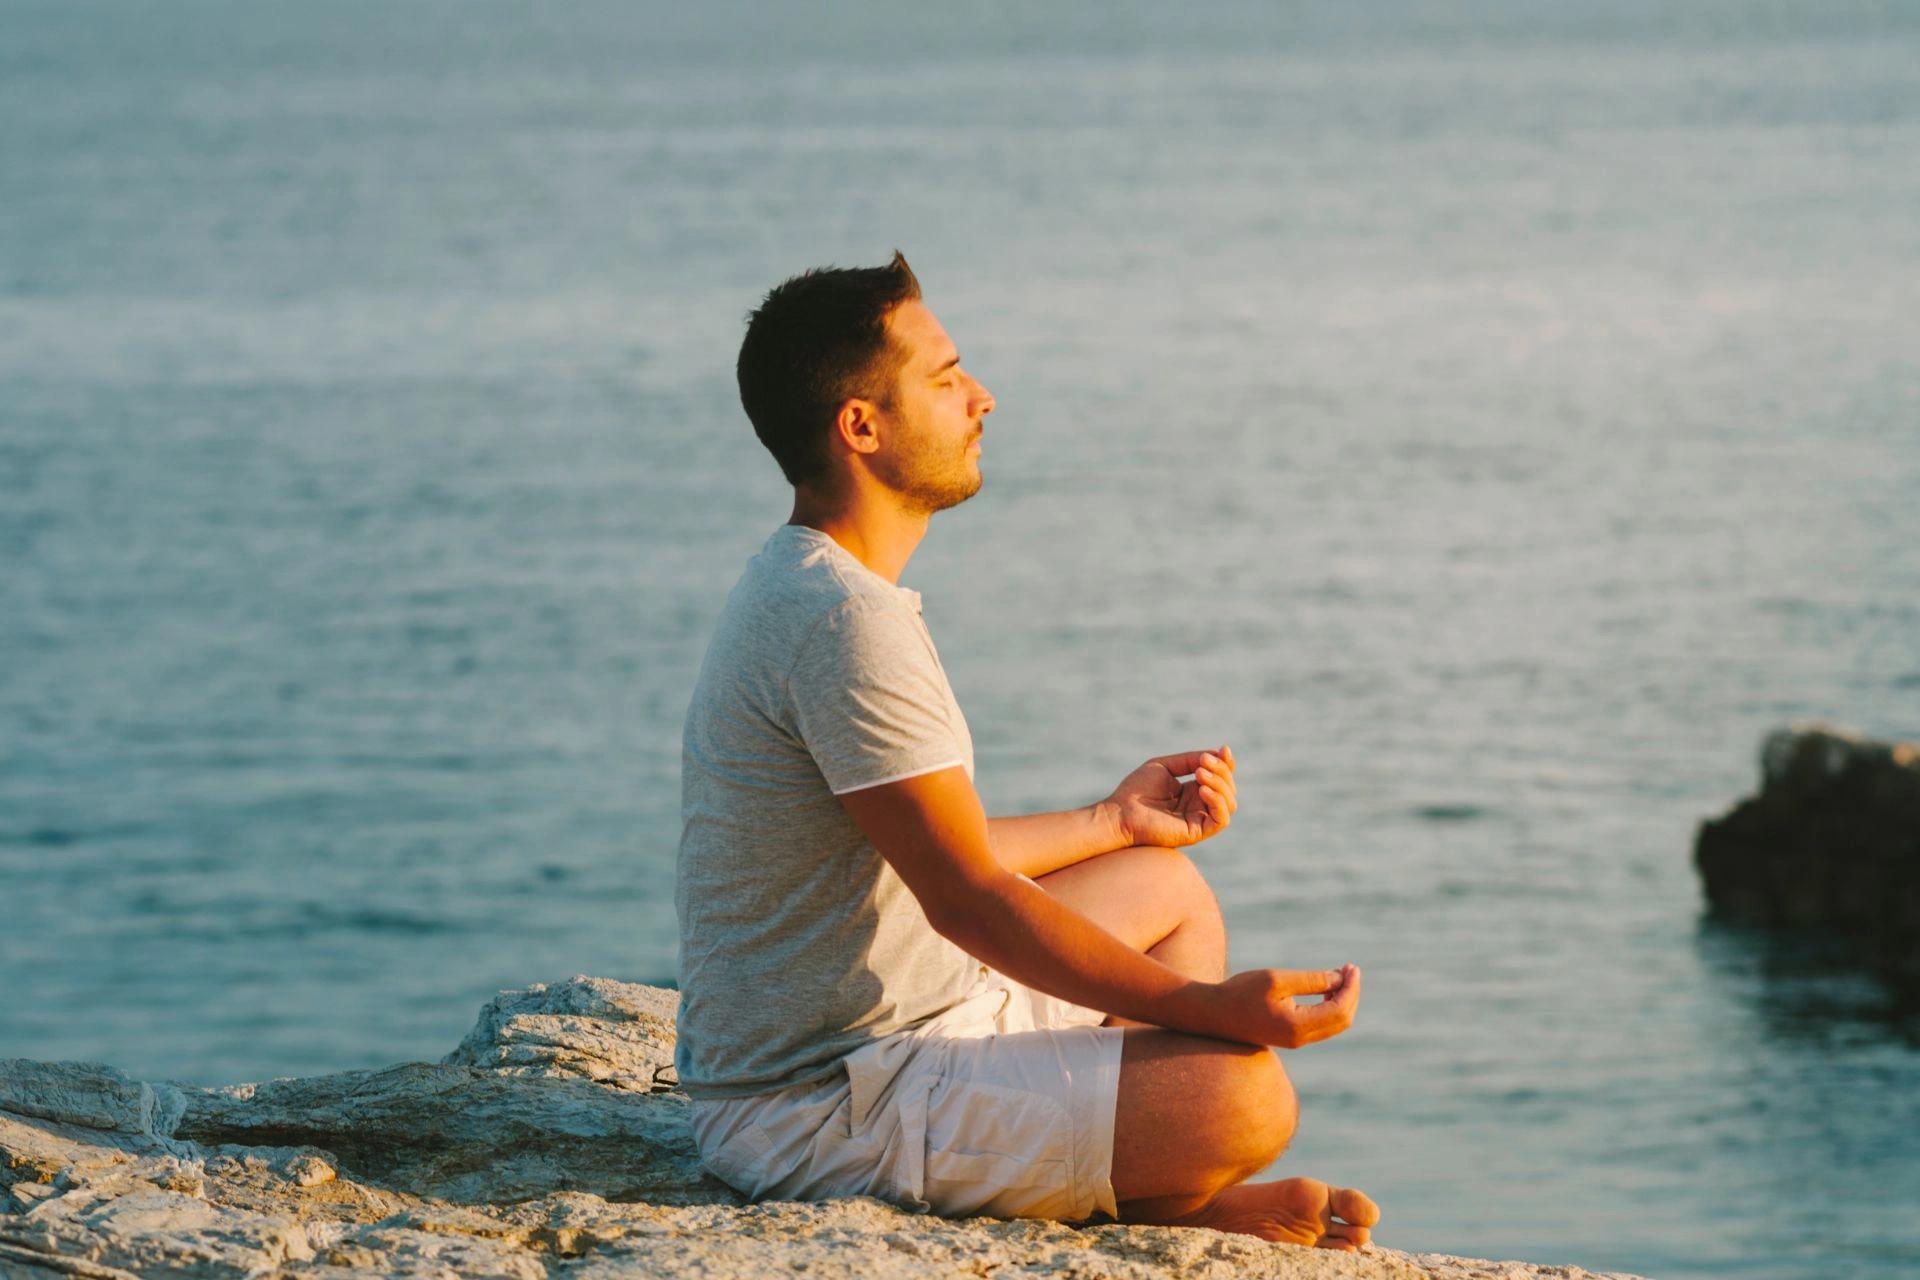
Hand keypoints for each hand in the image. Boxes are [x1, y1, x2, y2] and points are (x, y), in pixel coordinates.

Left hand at [1102, 745, 1236, 849]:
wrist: (1120, 812)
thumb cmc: (1137, 790)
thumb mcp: (1165, 766)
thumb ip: (1190, 760)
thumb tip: (1216, 754)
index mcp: (1192, 792)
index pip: (1221, 778)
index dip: (1226, 763)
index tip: (1224, 749)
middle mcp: (1199, 806)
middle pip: (1228, 788)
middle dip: (1221, 771)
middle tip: (1202, 763)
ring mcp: (1199, 820)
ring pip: (1229, 803)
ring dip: (1220, 784)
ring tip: (1200, 774)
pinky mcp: (1197, 832)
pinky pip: (1222, 820)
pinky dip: (1218, 802)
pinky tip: (1203, 790)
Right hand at [1208, 963, 1359, 1048]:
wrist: (1214, 1014)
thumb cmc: (1241, 992)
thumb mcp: (1277, 979)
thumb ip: (1310, 980)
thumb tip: (1340, 980)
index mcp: (1298, 1026)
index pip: (1340, 1010)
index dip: (1351, 988)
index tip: (1351, 967)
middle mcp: (1300, 1038)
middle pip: (1342, 1020)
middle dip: (1351, 994)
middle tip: (1350, 969)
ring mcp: (1296, 1040)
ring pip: (1334, 1024)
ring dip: (1343, 1000)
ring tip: (1341, 976)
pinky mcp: (1291, 1037)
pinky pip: (1322, 1025)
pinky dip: (1331, 1007)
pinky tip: (1327, 989)